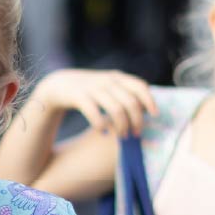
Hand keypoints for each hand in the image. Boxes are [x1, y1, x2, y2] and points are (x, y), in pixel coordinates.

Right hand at [31, 69, 157, 138]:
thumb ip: (126, 92)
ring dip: (122, 126)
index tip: (155, 116)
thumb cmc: (90, 90)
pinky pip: (94, 113)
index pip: (140, 86)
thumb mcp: (109, 86)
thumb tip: (148, 109)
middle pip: (131, 102)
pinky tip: (102, 131)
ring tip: (122, 137)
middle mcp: (107, 81)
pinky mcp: (79, 96)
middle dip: (136, 121)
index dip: (149, 101)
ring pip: (116, 109)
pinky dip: (100, 124)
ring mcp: (93, 88)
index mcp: (117, 78)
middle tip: (136, 135)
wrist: (59, 84)